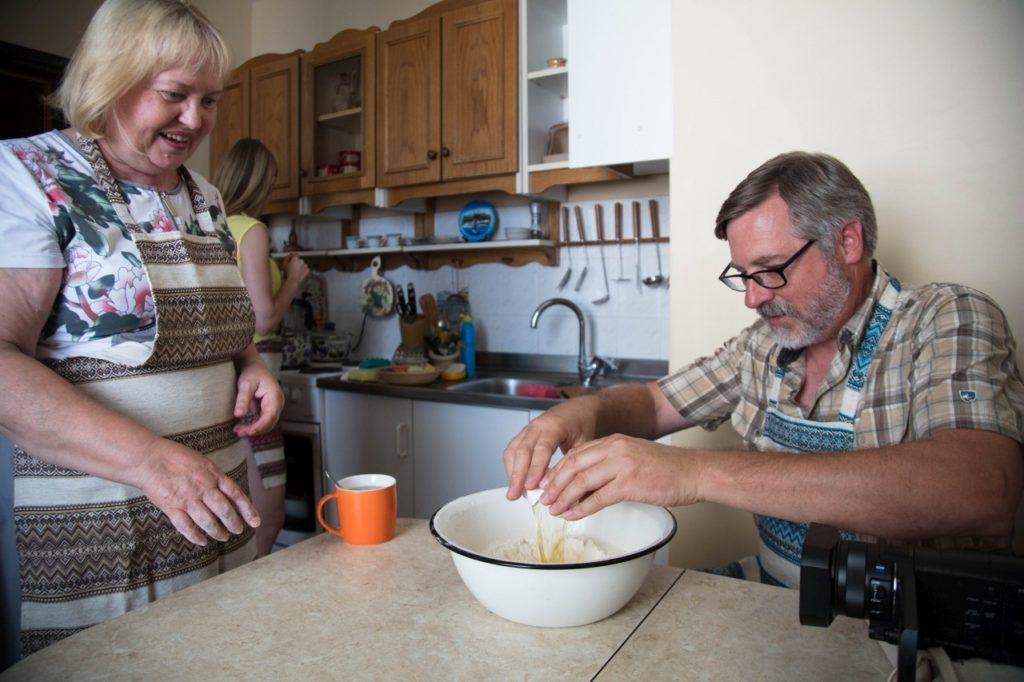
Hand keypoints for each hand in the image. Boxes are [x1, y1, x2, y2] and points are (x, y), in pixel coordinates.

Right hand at [134, 438, 260, 545]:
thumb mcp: (203, 462)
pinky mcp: (172, 508)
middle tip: (238, 531)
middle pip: (224, 511)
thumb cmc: (176, 457)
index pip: (236, 495)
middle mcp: (203, 488)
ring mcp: (187, 499)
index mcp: (213, 474)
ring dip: (218, 532)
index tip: (255, 521)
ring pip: (208, 522)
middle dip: (234, 524)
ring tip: (223, 537)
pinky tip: (202, 541)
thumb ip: (215, 477)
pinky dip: (196, 537)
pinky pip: (187, 527)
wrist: (149, 459)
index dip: (248, 510)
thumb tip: (229, 493)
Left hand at [233, 358, 283, 436]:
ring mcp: (274, 407)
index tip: (248, 432)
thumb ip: (243, 399)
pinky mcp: (268, 409)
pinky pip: (264, 421)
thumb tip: (239, 415)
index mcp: (274, 396)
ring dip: (254, 429)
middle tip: (238, 432)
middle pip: (270, 422)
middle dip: (255, 430)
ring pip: (267, 423)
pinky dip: (254, 425)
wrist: (255, 366)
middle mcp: (277, 403)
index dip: (260, 426)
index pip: (270, 416)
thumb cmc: (251, 373)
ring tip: (238, 430)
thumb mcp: (245, 384)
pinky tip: (243, 427)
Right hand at [283, 254, 309, 284]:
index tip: (291, 260)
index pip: (295, 254)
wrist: (293, 280)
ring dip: (300, 266)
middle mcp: (301, 260)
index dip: (293, 257)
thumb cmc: (287, 273)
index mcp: (295, 258)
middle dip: (296, 262)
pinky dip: (303, 270)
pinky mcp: (307, 270)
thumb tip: (289, 255)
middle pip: (299, 260)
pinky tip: (299, 273)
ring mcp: (305, 265)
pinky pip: (305, 269)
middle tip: (293, 267)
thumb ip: (287, 258)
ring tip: (296, 271)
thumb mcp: (284, 264)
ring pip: (302, 264)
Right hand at [502, 404, 596, 500]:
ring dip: (511, 473)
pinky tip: (516, 482)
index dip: (535, 468)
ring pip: (512, 451)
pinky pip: (512, 450)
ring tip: (514, 493)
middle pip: (522, 451)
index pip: (542, 449)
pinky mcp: (523, 435)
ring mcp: (528, 429)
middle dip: (517, 475)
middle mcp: (537, 426)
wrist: (578, 408)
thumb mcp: (585, 443)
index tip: (530, 487)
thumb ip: (573, 463)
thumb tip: (566, 490)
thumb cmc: (582, 425)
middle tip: (514, 495)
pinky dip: (512, 467)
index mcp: (555, 426)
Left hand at [538, 435, 701, 520]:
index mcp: (614, 441)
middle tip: (544, 498)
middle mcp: (615, 449)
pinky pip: (597, 498)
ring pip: (581, 481)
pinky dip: (581, 508)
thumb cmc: (667, 468)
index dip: (558, 470)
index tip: (547, 483)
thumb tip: (587, 481)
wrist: (693, 472)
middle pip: (573, 466)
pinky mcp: (629, 484)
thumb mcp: (634, 455)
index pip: (577, 454)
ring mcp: (622, 465)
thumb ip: (611, 462)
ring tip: (554, 509)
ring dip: (564, 497)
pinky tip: (572, 515)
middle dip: (555, 484)